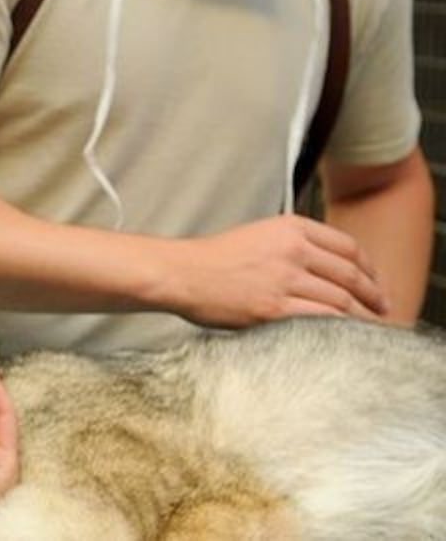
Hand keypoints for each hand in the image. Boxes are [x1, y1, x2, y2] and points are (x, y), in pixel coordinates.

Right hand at [164, 214, 389, 327]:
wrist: (180, 273)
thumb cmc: (212, 259)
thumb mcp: (258, 235)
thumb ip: (292, 245)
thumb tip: (325, 269)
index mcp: (290, 228)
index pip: (348, 247)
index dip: (370, 268)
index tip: (376, 283)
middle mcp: (292, 250)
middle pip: (350, 275)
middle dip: (374, 295)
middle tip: (384, 309)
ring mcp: (284, 279)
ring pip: (341, 300)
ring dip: (362, 316)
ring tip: (371, 327)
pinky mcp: (273, 308)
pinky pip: (321, 320)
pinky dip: (340, 329)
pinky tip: (346, 336)